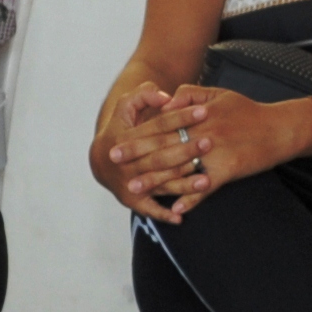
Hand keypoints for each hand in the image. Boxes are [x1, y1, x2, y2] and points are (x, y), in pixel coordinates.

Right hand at [91, 80, 194, 214]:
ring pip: (161, 182)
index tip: (203, 111)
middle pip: (161, 155)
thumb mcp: (125, 108)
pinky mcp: (133, 201)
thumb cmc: (121, 130)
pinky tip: (181, 216)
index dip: (180, 117)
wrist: (102, 162)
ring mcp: (130, 183)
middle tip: (209, 142)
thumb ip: (143, 96)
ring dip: (183, 183)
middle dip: (186, 149)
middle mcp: (127, 162)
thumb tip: (165, 97)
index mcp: (125, 137)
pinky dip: (164, 214)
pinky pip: (150, 209)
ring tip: (207, 180)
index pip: (158, 125)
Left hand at [106, 85, 300, 221]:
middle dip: (137, 157)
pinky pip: (205, 188)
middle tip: (114, 165)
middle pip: (163, 147)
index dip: (137, 135)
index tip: (116, 142)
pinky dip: (190, 200)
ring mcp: (215, 153)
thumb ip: (190, 93)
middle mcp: (203, 133)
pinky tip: (174, 210)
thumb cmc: (249, 111)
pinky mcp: (228, 170)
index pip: (161, 125)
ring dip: (156, 181)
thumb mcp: (219, 94)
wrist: (280, 128)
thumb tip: (166, 99)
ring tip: (135, 189)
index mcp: (198, 115)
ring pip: (179, 170)